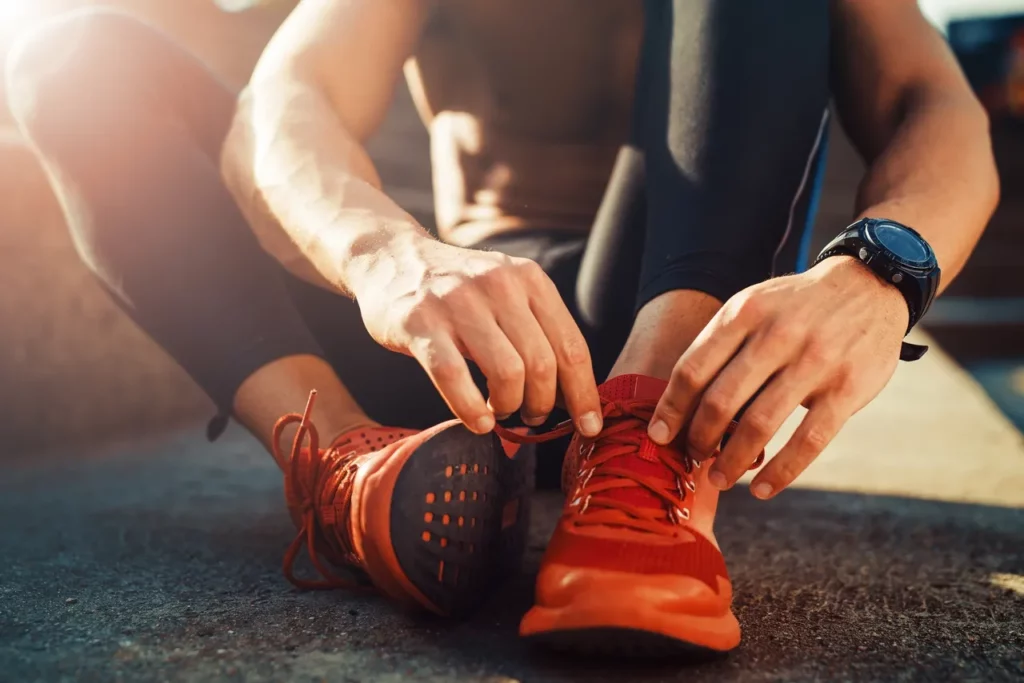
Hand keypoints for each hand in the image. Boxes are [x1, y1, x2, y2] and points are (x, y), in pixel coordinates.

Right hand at [352, 234, 602, 435]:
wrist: (391, 257)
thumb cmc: (457, 291)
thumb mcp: (506, 293)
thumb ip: (537, 332)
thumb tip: (571, 395)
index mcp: (529, 279)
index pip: (571, 346)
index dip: (584, 394)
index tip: (590, 427)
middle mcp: (498, 284)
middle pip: (542, 364)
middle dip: (542, 404)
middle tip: (531, 416)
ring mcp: (457, 302)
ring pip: (506, 372)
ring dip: (508, 406)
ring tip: (499, 411)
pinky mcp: (419, 321)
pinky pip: (453, 377)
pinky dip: (470, 409)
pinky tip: (477, 421)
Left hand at [647, 256, 908, 497]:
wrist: (870, 285)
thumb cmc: (796, 307)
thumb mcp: (754, 305)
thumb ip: (721, 345)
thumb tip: (681, 403)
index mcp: (744, 313)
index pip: (692, 369)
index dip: (671, 409)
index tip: (659, 436)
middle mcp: (776, 335)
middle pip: (720, 401)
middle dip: (699, 438)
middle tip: (693, 457)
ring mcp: (815, 362)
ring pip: (759, 425)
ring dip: (732, 461)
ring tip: (719, 479)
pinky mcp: (847, 388)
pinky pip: (808, 441)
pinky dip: (781, 472)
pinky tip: (762, 489)